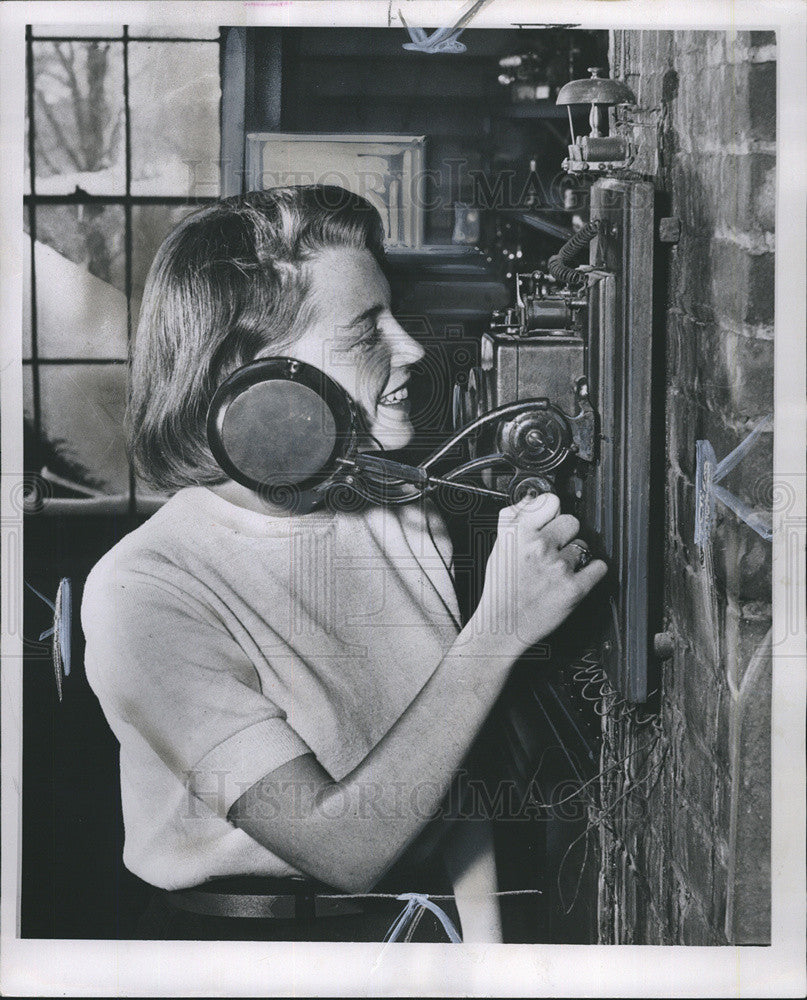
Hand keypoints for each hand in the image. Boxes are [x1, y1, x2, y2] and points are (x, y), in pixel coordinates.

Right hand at [474, 493, 607, 654]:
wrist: (502, 626)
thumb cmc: (501, 588)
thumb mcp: (499, 547)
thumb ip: (514, 518)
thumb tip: (532, 499)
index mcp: (518, 533)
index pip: (551, 501)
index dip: (552, 511)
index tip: (550, 519)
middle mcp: (539, 546)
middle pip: (572, 521)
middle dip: (565, 534)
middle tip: (553, 551)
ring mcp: (558, 567)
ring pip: (583, 546)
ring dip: (574, 556)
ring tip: (557, 571)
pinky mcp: (575, 588)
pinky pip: (598, 567)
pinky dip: (591, 572)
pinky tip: (576, 578)